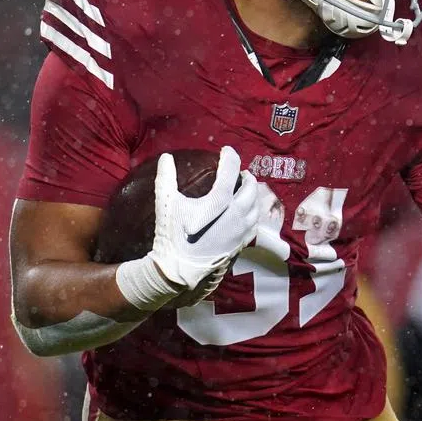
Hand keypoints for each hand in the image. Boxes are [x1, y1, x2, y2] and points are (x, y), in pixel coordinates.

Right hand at [116, 147, 258, 311]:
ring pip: (256, 207)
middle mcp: (237, 213)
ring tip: (245, 190)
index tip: (226, 151)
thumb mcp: (166, 204)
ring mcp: (241, 230)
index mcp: (221, 200)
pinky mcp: (241, 243)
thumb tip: (166, 157)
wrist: (180, 269)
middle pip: (251, 188)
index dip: (230, 157)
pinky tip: (246, 213)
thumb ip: (166, 178)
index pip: (231, 170)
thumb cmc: (173, 235)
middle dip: (246, 177)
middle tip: (240, 172)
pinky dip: (253, 213)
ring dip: (253, 195)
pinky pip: (254, 223)